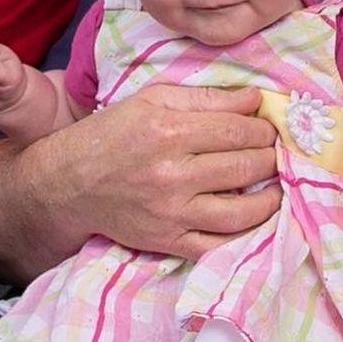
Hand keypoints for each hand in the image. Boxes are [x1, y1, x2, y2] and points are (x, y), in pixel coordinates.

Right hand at [23, 82, 281, 260]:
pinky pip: (220, 245)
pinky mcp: (169, 242)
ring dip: (270, 197)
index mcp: (169, 131)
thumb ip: (207, 97)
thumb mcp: (152, 99)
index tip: (268, 128)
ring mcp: (173, 213)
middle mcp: (173, 174)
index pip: (240, 130)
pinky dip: (246, 233)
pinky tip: (253, 217)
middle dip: (270, 157)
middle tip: (273, 153)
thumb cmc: (114, 134)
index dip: (263, 128)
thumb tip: (256, 99)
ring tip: (273, 185)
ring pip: (243, 211)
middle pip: (247, 166)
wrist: (70, 183)